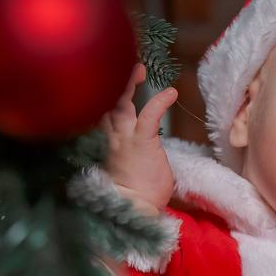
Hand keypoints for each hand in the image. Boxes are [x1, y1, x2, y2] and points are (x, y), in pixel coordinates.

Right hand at [102, 62, 177, 213]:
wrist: (133, 209)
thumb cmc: (137, 194)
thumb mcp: (131, 168)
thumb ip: (135, 152)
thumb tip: (147, 150)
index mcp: (110, 142)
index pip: (103, 114)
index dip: (107, 97)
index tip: (114, 82)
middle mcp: (113, 137)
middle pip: (106, 103)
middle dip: (112, 84)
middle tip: (123, 66)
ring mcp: (125, 138)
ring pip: (120, 104)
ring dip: (128, 84)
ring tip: (138, 67)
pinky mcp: (141, 142)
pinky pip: (148, 116)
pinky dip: (159, 102)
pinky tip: (171, 92)